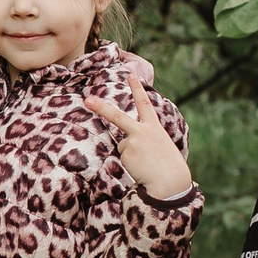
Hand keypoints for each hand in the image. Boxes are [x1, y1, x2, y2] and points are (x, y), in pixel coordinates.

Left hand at [82, 85, 192, 199]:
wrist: (170, 183)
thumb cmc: (168, 168)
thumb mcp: (161, 147)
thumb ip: (145, 140)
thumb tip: (126, 146)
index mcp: (155, 128)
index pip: (145, 104)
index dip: (137, 88)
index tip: (130, 74)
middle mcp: (143, 131)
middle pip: (117, 117)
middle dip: (100, 108)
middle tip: (87, 100)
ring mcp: (133, 142)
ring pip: (124, 147)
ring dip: (132, 157)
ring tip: (146, 164)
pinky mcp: (126, 153)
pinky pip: (123, 158)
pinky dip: (130, 165)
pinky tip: (141, 169)